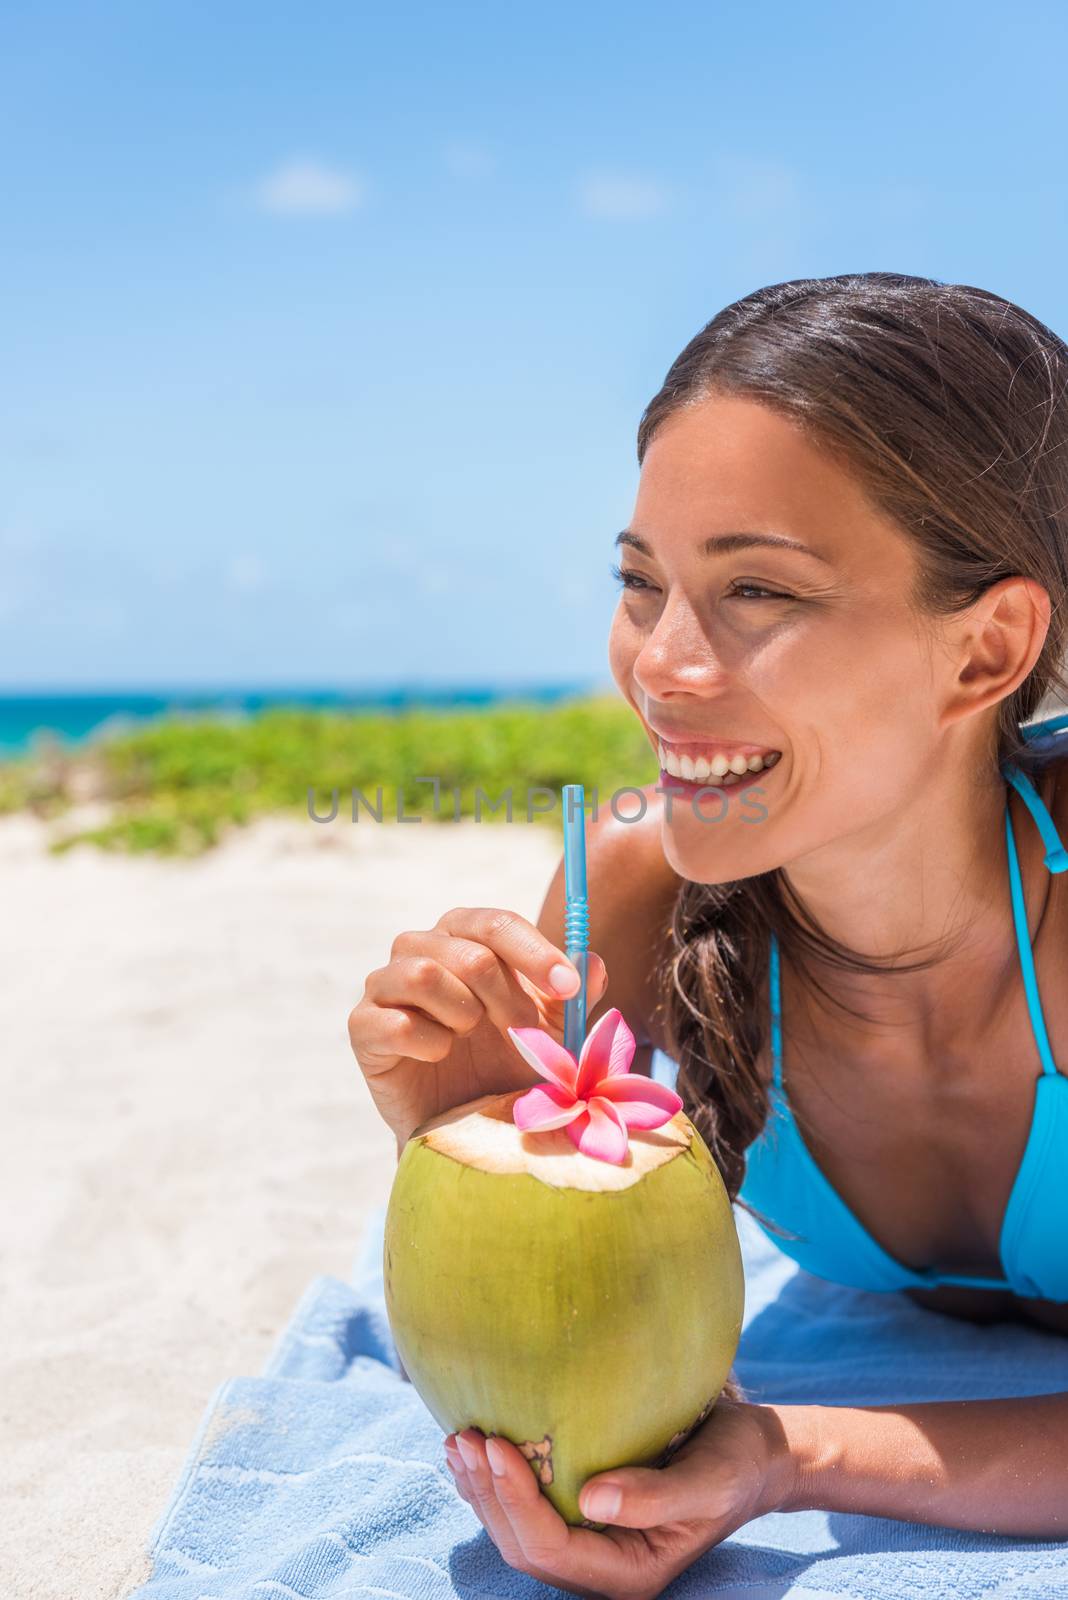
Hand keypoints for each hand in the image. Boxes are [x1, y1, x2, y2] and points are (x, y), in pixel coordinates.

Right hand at [349, 905, 607, 1149]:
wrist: (463, 1122)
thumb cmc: (506, 1063)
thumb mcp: (552, 1032)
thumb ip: (572, 997)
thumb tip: (591, 964)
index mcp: (464, 937)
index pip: (495, 923)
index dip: (535, 952)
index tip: (568, 989)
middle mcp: (420, 950)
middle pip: (465, 950)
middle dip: (503, 996)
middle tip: (518, 1031)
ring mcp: (385, 986)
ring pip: (421, 973)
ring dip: (460, 1012)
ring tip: (468, 1037)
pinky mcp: (363, 1028)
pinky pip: (393, 1021)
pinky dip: (427, 1042)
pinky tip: (439, 1056)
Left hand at [442, 1397, 792, 1599]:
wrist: (753, 1455)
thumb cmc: (736, 1464)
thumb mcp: (709, 1480)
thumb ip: (655, 1496)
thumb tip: (593, 1500)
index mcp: (629, 1572)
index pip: (552, 1548)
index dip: (515, 1501)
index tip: (495, 1443)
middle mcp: (602, 1565)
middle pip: (524, 1545)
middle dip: (488, 1495)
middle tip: (464, 1437)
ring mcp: (591, 1543)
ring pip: (518, 1530)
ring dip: (483, 1489)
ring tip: (457, 1440)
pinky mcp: (585, 1512)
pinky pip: (530, 1507)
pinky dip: (498, 1479)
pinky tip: (478, 1447)